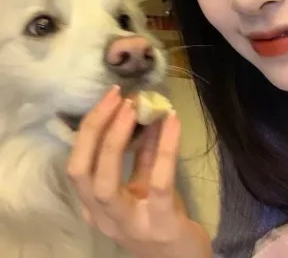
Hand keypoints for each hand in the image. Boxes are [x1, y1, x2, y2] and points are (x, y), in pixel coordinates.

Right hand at [67, 85, 210, 257]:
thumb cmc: (160, 217)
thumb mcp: (146, 181)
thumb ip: (145, 151)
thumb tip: (148, 112)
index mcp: (96, 204)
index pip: (79, 162)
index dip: (91, 127)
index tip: (111, 98)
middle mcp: (102, 216)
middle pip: (82, 170)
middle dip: (96, 128)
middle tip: (118, 97)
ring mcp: (128, 224)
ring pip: (105, 182)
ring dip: (116, 138)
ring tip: (133, 108)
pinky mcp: (159, 225)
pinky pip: (158, 182)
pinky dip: (164, 148)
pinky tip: (173, 122)